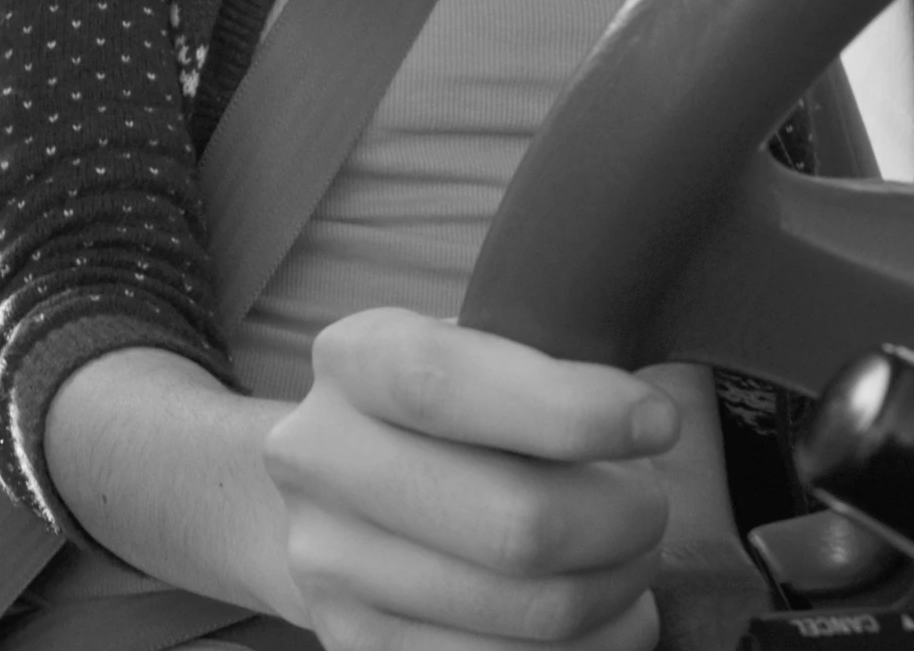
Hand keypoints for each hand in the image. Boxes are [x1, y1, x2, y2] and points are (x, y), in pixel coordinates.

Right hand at [261, 309, 681, 650]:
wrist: (344, 495)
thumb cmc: (452, 417)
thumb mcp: (481, 353)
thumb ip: (549, 365)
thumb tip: (648, 417)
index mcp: (352, 361)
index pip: (439, 384)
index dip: (567, 410)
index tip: (655, 423)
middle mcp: (319, 460)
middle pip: (515, 523)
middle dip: (625, 519)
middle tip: (647, 503)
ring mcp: (332, 566)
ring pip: (537, 610)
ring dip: (620, 588)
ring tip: (625, 556)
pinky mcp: (362, 646)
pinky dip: (597, 646)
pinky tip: (600, 610)